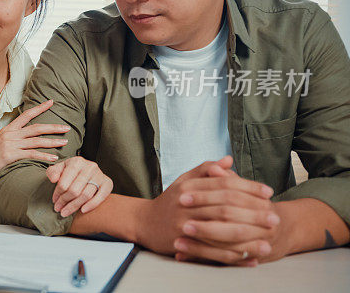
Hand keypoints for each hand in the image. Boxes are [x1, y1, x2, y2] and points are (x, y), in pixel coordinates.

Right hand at [0, 100, 68, 184]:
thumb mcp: (1, 143)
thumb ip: (14, 138)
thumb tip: (27, 137)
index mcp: (8, 129)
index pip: (26, 115)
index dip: (40, 108)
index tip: (51, 102)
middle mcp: (10, 134)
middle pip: (36, 127)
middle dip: (53, 127)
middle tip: (66, 127)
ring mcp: (10, 144)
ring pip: (36, 140)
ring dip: (52, 141)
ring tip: (65, 142)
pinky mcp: (11, 155)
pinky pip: (32, 154)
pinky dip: (44, 156)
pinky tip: (54, 158)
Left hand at [46, 156, 112, 216]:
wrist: (87, 170)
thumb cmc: (71, 171)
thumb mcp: (59, 168)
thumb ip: (53, 172)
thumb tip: (53, 179)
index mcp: (76, 162)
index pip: (64, 182)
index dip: (57, 194)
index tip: (54, 201)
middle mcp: (89, 167)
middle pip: (75, 190)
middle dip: (65, 202)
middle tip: (59, 209)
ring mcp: (99, 175)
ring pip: (86, 195)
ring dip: (74, 206)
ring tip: (66, 212)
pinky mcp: (108, 183)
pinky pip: (101, 196)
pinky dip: (92, 205)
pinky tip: (83, 210)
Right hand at [136, 156, 276, 265]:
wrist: (144, 223)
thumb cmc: (169, 201)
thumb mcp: (184, 181)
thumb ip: (206, 170)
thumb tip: (228, 160)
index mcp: (189, 187)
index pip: (224, 185)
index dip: (248, 187)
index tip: (268, 192)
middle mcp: (187, 205)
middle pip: (226, 207)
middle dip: (253, 212)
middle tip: (275, 217)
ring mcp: (185, 226)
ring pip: (222, 230)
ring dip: (248, 236)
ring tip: (269, 239)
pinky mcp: (185, 245)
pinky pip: (214, 252)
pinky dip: (234, 256)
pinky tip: (250, 258)